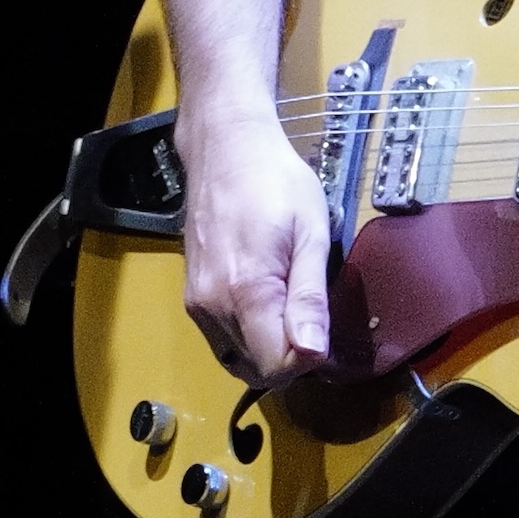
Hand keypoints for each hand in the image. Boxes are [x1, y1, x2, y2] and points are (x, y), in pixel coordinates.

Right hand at [180, 111, 333, 387]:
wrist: (227, 148)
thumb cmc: (276, 181)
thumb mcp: (311, 232)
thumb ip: (309, 297)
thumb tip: (313, 354)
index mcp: (246, 292)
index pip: (278, 367)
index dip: (309, 360)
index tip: (327, 331)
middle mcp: (212, 307)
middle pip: (257, 369)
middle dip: (291, 359)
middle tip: (315, 321)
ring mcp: (197, 304)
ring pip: (239, 359)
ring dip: (269, 351)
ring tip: (293, 310)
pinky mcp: (192, 298)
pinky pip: (224, 340)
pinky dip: (249, 338)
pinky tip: (270, 307)